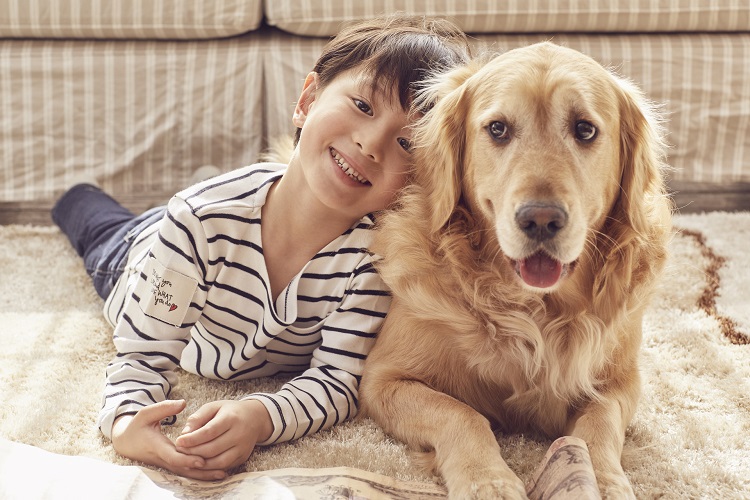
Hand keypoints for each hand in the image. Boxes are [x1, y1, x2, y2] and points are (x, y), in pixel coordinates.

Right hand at [111, 399, 226, 480]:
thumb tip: (182, 403)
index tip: (202, 460)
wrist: (126, 442)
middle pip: (184, 469)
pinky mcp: (172, 464)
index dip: (187, 460)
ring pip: (187, 473)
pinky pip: (187, 472)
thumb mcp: (146, 413)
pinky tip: (216, 473)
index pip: (173, 457)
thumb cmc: (137, 426)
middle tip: (221, 471)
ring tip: (223, 474)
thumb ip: (164, 408)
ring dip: (204, 475)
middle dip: (202, 471)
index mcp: (157, 446)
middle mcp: (164, 458)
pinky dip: (200, 474)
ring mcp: (168, 463)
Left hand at [174, 399, 273, 471]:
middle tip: (180, 451)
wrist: (255, 418)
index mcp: (231, 418)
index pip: (209, 432)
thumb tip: (184, 433)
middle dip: (193, 452)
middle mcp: (239, 434)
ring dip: (200, 463)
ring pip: (218, 462)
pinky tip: (199, 463)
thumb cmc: (229, 411)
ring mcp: (242, 448)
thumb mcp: (214, 407)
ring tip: (187, 458)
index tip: (179, 441)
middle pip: (212, 449)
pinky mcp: (242, 458)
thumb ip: (198, 417)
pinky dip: (209, 468)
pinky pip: (224, 467)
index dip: (193, 439)